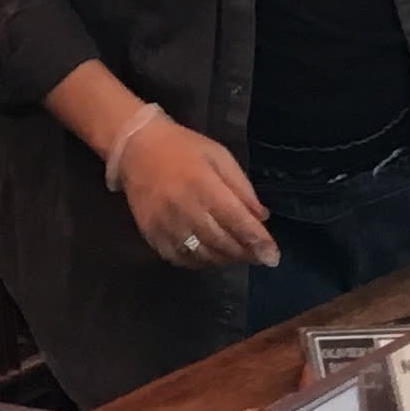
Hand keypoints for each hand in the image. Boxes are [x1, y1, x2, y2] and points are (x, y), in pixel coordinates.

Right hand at [116, 119, 277, 273]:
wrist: (136, 148)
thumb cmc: (183, 148)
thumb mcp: (219, 156)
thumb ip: (242, 188)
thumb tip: (262, 218)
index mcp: (204, 185)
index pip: (237, 221)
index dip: (258, 242)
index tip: (273, 257)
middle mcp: (185, 209)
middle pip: (223, 243)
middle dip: (246, 254)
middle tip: (260, 257)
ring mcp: (166, 225)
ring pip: (204, 255)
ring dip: (226, 259)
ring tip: (238, 255)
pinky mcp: (152, 235)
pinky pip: (181, 259)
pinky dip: (201, 262)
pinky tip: (211, 255)